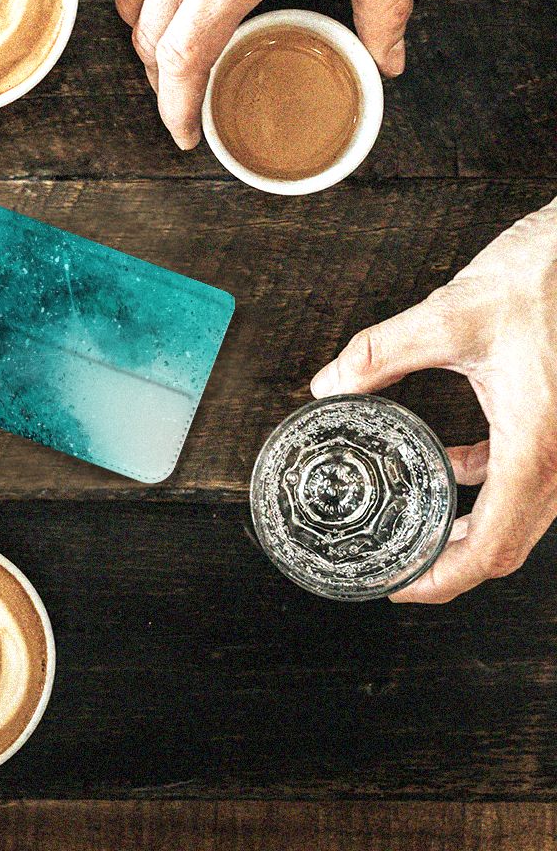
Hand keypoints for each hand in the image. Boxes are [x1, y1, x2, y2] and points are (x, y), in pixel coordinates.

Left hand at [311, 200, 556, 602]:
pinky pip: (527, 473)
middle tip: (400, 566)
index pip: (494, 544)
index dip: (445, 578)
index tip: (401, 587)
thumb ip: (380, 354)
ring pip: (522, 511)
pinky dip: (486, 480)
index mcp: (540, 443)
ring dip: (470, 524)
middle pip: (509, 543)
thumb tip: (328, 384)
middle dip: (452, 562)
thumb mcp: (450, 315)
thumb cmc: (546, 276)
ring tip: (418, 522)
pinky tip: (451, 462)